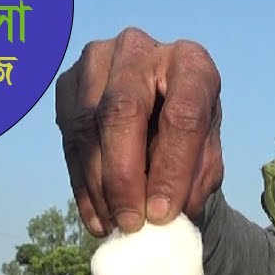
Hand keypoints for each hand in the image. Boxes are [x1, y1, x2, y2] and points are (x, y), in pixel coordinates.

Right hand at [56, 27, 224, 236]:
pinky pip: (67, 138)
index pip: (182, 115)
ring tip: (115, 225)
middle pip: (123, 111)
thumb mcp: (207, 156)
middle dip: (124, 176)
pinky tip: (97, 218)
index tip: (162, 214)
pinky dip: (82, 185)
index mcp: (190, 62)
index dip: (171, 169)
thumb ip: (196, 179)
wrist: (159, 113)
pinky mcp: (67, 82)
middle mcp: (139, 49)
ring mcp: (96, 60)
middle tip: (131, 222)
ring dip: (99, 186)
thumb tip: (167, 212)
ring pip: (87, 126)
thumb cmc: (190, 137)